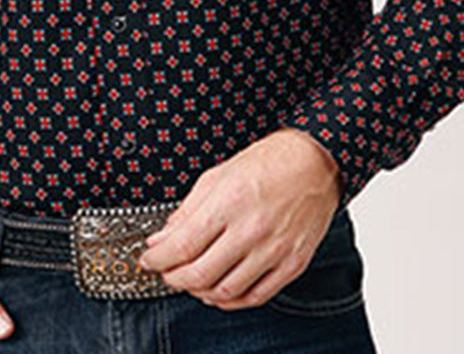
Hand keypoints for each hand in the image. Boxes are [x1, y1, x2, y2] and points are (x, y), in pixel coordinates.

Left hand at [136, 127, 342, 311]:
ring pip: (226, 291)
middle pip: (200, 274)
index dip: (158, 260)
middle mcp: (252, 230)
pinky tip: (219, 290)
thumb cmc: (268, 162)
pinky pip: (256, 296)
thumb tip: (163, 238)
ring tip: (191, 281)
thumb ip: (188, 210)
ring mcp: (274, 250)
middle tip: (166, 272)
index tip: (148, 260)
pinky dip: (231, 300)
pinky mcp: (292, 264)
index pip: (183, 246)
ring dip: (200, 292)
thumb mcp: (218, 175)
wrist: (315, 163)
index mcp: (230, 202)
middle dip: (174, 279)